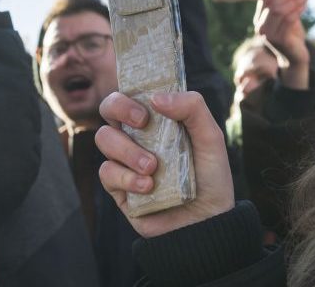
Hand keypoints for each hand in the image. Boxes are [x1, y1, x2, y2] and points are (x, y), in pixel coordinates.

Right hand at [95, 91, 235, 237]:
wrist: (207, 222)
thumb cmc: (210, 176)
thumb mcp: (211, 138)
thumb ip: (192, 108)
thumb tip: (156, 98)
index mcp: (157, 120)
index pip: (132, 93)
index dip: (130, 93)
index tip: (146, 108)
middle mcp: (137, 137)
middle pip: (108, 109)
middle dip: (119, 108)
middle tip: (142, 124)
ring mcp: (126, 161)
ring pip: (104, 139)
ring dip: (127, 150)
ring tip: (152, 168)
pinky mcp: (119, 188)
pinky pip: (107, 173)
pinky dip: (126, 178)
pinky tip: (148, 187)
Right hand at [254, 0, 310, 89]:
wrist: (296, 58)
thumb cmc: (292, 35)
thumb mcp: (286, 18)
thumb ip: (286, 5)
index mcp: (259, 20)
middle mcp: (261, 28)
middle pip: (273, 3)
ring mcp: (269, 35)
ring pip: (280, 10)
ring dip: (295, 0)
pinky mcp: (280, 41)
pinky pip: (289, 20)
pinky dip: (297, 10)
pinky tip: (304, 5)